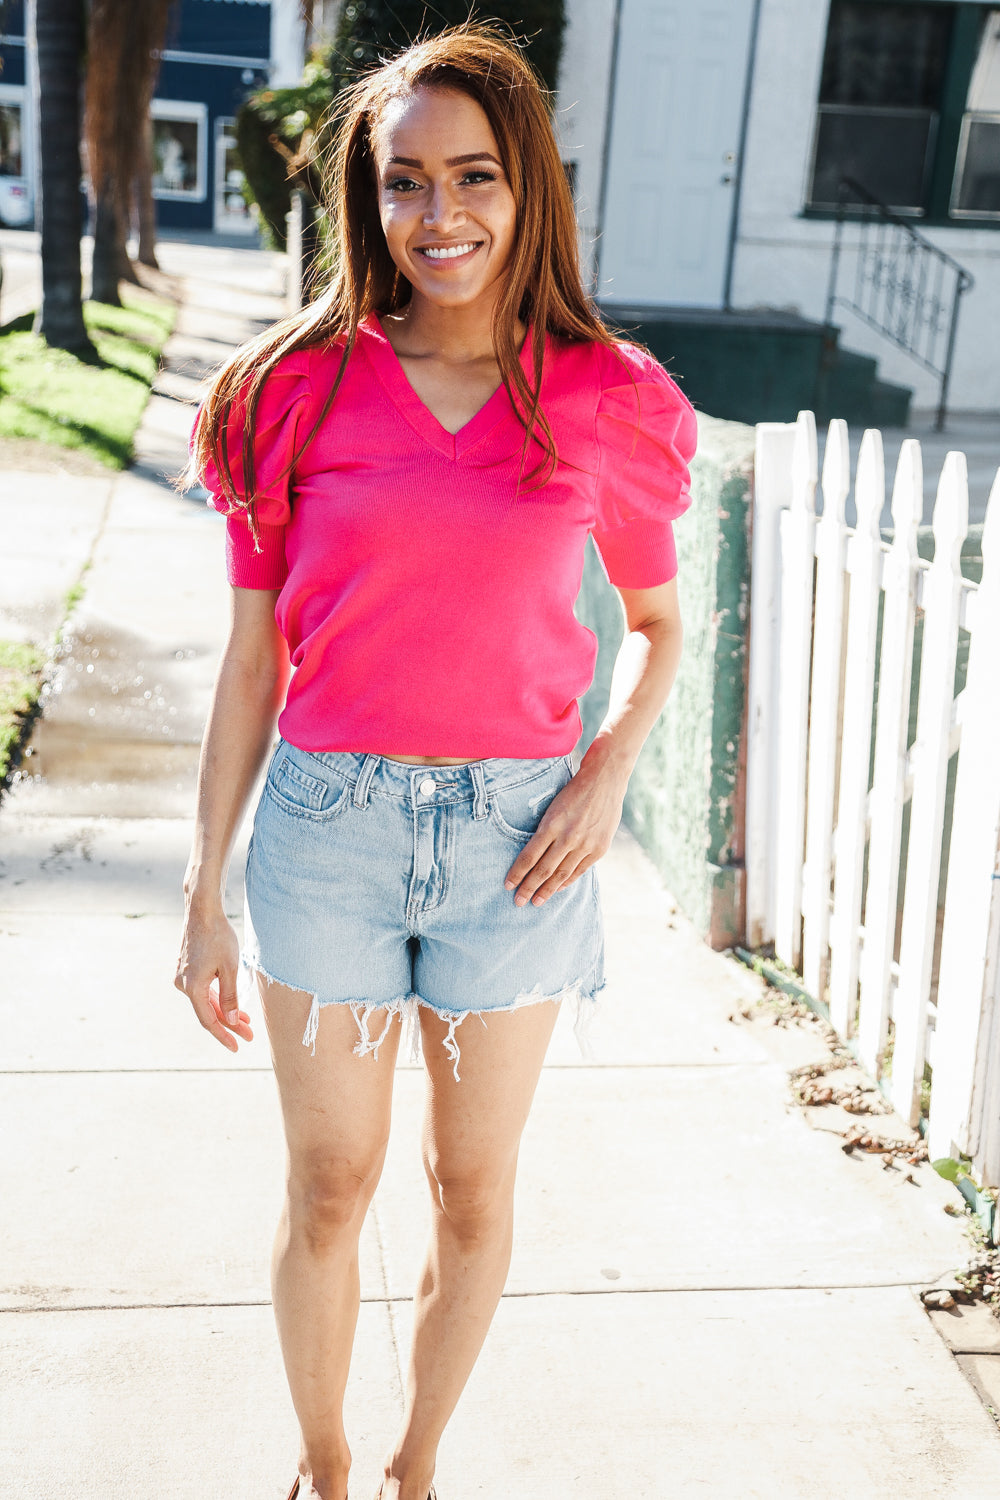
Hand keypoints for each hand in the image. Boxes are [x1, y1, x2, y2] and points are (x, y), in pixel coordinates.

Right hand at [174, 900, 253, 1052]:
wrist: (203, 911)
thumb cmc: (219, 937)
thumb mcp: (230, 968)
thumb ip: (230, 996)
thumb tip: (232, 1020)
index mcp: (192, 987)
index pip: (209, 1020)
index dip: (224, 1035)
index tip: (237, 1047)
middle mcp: (183, 985)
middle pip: (208, 1012)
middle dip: (230, 1024)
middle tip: (249, 1036)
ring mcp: (183, 977)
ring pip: (206, 1002)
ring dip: (225, 1011)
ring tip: (246, 1022)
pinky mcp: (186, 970)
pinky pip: (203, 991)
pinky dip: (217, 998)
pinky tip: (231, 1005)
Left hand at [503, 762, 625, 906]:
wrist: (604, 781)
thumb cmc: (573, 792)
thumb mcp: (552, 808)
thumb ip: (544, 832)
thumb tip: (532, 856)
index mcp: (552, 825)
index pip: (529, 856)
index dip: (517, 873)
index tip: (508, 885)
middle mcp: (568, 837)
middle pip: (543, 870)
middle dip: (528, 888)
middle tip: (518, 902)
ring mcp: (585, 844)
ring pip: (561, 874)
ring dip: (547, 890)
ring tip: (536, 902)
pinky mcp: (599, 848)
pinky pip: (579, 870)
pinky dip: (567, 881)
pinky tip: (557, 888)